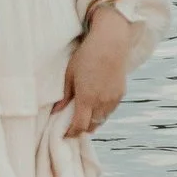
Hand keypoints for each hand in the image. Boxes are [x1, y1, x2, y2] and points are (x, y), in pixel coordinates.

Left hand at [60, 2, 131, 136]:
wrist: (111, 43)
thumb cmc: (87, 55)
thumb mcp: (70, 74)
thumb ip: (65, 96)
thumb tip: (56, 111)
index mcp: (87, 98)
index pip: (79, 126)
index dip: (71, 133)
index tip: (63, 134)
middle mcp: (101, 102)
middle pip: (91, 127)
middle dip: (81, 130)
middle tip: (72, 127)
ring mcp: (113, 99)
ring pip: (101, 120)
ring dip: (92, 122)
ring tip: (83, 117)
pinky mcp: (120, 94)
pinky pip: (110, 111)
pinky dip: (101, 114)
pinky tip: (95, 107)